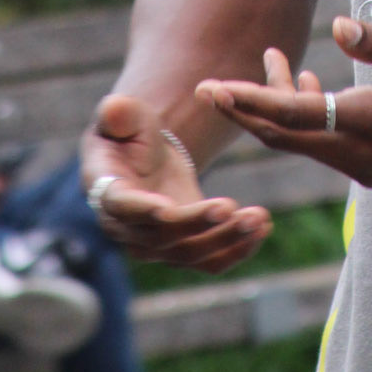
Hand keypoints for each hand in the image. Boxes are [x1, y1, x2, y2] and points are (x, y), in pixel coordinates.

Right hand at [81, 95, 270, 272]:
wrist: (142, 155)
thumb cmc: (128, 131)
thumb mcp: (122, 115)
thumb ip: (118, 113)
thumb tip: (115, 111)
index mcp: (109, 194)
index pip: (124, 207)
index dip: (144, 210)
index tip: (168, 209)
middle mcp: (128, 230)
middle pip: (164, 235)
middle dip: (199, 223)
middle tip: (232, 207)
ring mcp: (156, 245)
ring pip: (191, 252)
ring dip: (226, 239)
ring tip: (259, 218)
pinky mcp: (183, 248)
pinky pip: (209, 260)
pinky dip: (237, 250)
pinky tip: (262, 230)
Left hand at [197, 17, 371, 188]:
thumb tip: (338, 25)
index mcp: (370, 122)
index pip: (293, 116)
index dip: (249, 102)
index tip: (211, 89)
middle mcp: (361, 154)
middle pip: (286, 137)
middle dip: (249, 110)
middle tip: (211, 87)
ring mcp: (367, 168)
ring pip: (304, 143)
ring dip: (280, 110)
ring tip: (273, 60)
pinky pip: (324, 147)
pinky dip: (306, 121)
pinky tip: (308, 86)